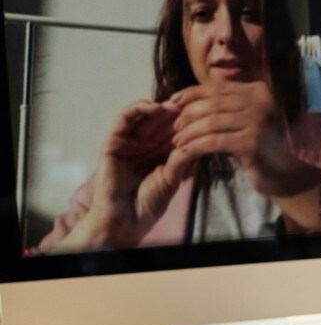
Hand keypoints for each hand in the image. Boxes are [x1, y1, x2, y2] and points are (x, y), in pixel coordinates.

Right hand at [87, 99, 192, 247]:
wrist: (126, 221)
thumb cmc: (147, 205)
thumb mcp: (171, 179)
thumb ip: (183, 160)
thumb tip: (200, 139)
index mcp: (158, 154)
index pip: (173, 131)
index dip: (187, 121)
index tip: (204, 113)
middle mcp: (143, 145)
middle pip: (160, 121)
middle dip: (176, 112)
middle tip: (191, 103)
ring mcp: (128, 142)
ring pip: (144, 116)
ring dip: (160, 108)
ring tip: (176, 106)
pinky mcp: (113, 141)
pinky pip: (124, 119)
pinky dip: (137, 109)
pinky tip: (154, 108)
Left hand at [171, 81, 294, 192]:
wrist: (286, 175)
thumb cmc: (260, 149)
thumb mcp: (242, 122)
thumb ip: (224, 108)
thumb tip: (184, 99)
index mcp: (257, 90)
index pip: (217, 87)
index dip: (191, 93)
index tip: (172, 102)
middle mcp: (260, 100)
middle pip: (213, 103)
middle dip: (188, 115)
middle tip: (175, 128)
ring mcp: (258, 120)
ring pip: (212, 122)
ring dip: (190, 132)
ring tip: (178, 141)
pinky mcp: (253, 142)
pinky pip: (216, 141)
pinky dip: (197, 146)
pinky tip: (186, 152)